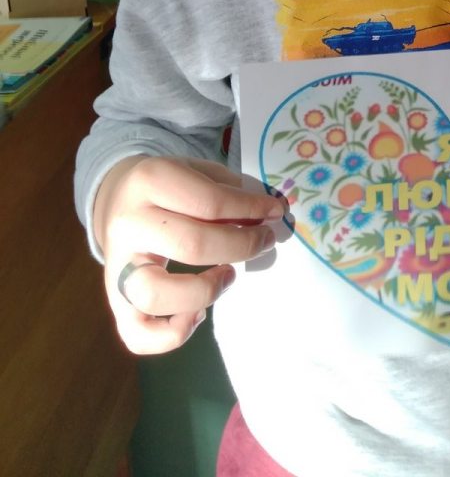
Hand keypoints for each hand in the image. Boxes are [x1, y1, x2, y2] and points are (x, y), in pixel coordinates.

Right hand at [94, 155, 285, 354]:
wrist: (115, 198)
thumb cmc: (169, 186)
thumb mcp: (197, 172)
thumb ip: (229, 191)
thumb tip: (269, 214)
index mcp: (150, 180)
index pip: (210, 202)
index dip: (251, 208)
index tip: (277, 212)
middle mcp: (128, 223)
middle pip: (191, 246)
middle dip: (241, 247)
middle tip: (265, 241)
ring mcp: (116, 265)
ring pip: (156, 294)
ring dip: (206, 292)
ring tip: (229, 276)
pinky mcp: (114, 301)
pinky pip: (137, 335)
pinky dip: (173, 336)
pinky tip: (199, 314)